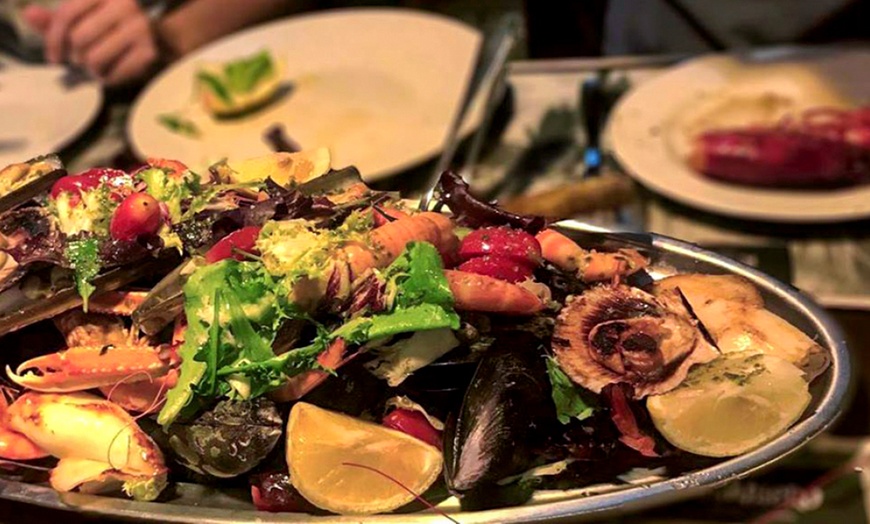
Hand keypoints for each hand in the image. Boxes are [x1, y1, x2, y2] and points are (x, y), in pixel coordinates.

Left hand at [23, 0, 159, 85]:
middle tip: (79, 60)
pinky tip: (107, 73)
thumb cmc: (107, 26)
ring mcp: (139, 28)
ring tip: (93, 67)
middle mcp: (124, 5)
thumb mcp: (80, 18)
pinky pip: (114, 72)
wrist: (150, 35)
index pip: (67, 15)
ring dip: (89, 69)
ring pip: (95, 58)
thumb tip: (28, 14)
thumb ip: (53, 19)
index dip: (53, 39)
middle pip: (80, 38)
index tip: (53, 57)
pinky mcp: (148, 51)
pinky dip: (106, 78)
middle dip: (74, 55)